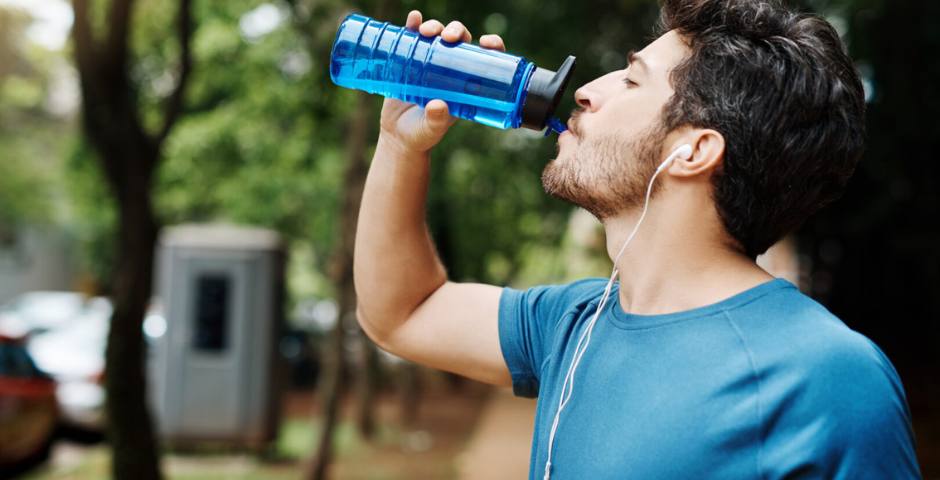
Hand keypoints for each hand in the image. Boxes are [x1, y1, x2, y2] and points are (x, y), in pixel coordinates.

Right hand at [378, 10, 506, 154]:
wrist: (398, 136)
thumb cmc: (421, 135)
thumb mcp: (431, 131)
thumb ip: (436, 121)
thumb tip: (438, 106)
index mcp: (465, 84)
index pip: (486, 59)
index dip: (492, 46)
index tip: (488, 43)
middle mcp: (451, 70)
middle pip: (461, 40)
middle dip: (457, 31)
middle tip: (448, 37)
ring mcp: (430, 63)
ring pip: (438, 35)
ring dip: (435, 26)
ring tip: (425, 31)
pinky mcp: (410, 61)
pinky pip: (413, 38)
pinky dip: (413, 25)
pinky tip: (413, 19)